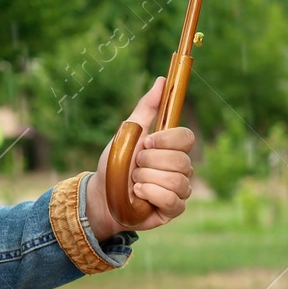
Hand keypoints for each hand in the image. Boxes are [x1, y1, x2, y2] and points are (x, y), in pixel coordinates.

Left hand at [87, 77, 196, 238]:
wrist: (101, 194)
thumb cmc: (115, 163)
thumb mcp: (128, 132)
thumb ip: (147, 108)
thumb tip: (162, 80)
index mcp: (172, 147)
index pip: (186, 137)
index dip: (165, 140)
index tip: (146, 143)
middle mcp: (181, 167)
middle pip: (180, 160)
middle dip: (149, 162)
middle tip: (135, 165)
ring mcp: (180, 189)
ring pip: (177, 180)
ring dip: (147, 179)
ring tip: (134, 181)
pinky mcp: (174, 208)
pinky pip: (173, 200)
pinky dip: (151, 194)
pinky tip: (139, 194)